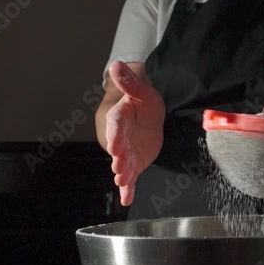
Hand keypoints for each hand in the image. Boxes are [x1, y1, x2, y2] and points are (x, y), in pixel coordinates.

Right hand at [106, 61, 165, 205]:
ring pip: (123, 164)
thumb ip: (130, 84)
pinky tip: (126, 199)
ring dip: (122, 172)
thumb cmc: (144, 104)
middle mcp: (119, 138)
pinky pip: (130, 178)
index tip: (115, 144)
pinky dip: (127, 189)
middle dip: (119, 157)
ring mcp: (126, 152)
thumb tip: (116, 65)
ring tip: (122, 179)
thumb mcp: (143, 93)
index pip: (116, 126)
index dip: (115, 135)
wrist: (149, 118)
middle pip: (118, 148)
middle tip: (119, 166)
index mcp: (120, 119)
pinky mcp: (132, 164)